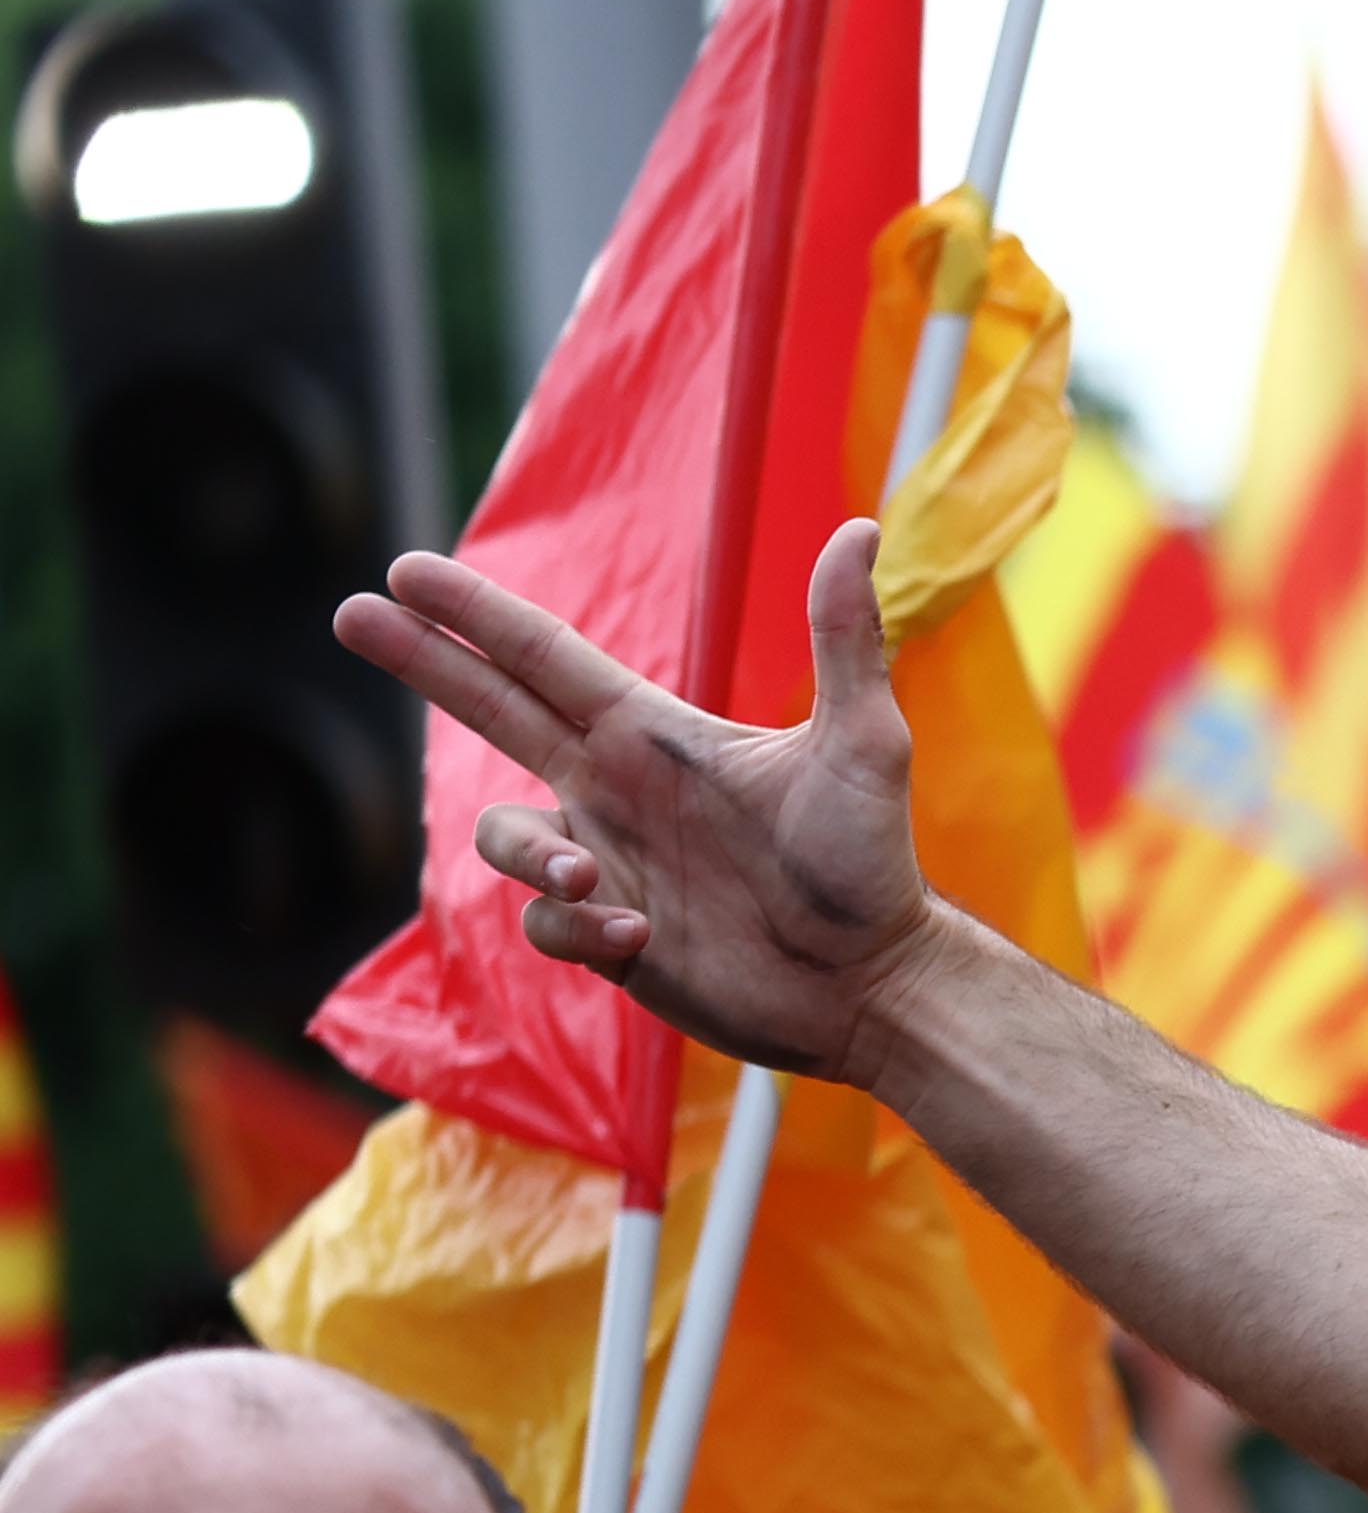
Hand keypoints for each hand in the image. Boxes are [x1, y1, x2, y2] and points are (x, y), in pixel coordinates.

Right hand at [333, 524, 943, 1091]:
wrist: (874, 984)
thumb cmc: (871, 863)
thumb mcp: (862, 746)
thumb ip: (845, 641)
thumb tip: (858, 529)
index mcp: (654, 733)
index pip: (543, 657)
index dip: (475, 614)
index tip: (404, 571)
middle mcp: (617, 788)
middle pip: (492, 710)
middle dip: (422, 662)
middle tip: (348, 613)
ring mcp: (608, 861)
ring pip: (504, 838)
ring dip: (527, 852)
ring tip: (584, 876)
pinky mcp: (610, 937)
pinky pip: (547, 926)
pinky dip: (575, 929)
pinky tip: (640, 935)